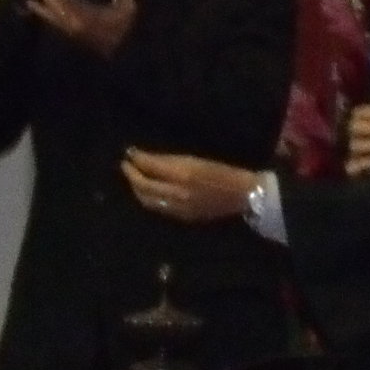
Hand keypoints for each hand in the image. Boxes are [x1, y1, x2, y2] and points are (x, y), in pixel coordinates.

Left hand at [26, 0, 135, 59]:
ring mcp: (69, 30)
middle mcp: (70, 23)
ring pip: (50, 16)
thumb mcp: (128, 9)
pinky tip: (42, 13)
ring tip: (28, 0)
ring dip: (39, 8)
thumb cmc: (124, 31)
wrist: (121, 56)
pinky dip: (47, 17)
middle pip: (51, 5)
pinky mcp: (71, 35)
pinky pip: (55, 24)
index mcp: (81, 15)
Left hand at [123, 150, 256, 222]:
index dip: (136, 160)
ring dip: (137, 188)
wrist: (244, 195)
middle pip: (144, 187)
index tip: (128, 152)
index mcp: (183, 175)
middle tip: (125, 165)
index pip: (150, 168)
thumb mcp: (195, 160)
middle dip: (131, 176)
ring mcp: (179, 208)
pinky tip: (147, 191)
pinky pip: (158, 208)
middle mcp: (177, 194)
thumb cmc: (223, 171)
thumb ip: (168, 160)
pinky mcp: (182, 217)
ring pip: (148, 200)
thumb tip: (142, 156)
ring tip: (133, 177)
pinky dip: (147, 198)